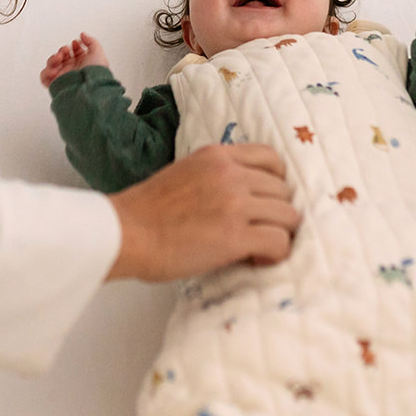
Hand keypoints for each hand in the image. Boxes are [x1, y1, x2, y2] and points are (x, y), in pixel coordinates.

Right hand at [39, 32, 109, 87]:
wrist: (90, 88)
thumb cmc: (96, 74)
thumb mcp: (98, 52)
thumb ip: (91, 41)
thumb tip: (83, 35)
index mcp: (83, 63)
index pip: (75, 52)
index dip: (74, 46)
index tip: (76, 43)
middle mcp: (73, 70)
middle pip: (61, 56)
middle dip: (62, 50)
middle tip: (65, 50)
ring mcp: (64, 77)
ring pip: (51, 65)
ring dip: (53, 59)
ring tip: (59, 58)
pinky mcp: (56, 84)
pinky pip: (44, 78)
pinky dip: (46, 72)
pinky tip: (54, 69)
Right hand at [105, 144, 301, 281]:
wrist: (125, 234)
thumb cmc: (145, 213)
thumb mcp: (184, 174)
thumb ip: (215, 177)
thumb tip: (241, 198)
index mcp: (217, 156)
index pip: (272, 158)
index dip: (276, 183)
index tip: (265, 201)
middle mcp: (231, 174)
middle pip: (284, 190)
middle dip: (276, 213)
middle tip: (259, 231)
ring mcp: (235, 203)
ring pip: (289, 215)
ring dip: (279, 234)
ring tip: (259, 248)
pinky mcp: (236, 235)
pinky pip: (280, 241)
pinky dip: (276, 254)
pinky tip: (257, 260)